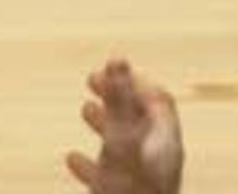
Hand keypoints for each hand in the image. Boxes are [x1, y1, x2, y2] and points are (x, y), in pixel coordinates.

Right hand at [67, 60, 183, 193]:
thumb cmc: (129, 193)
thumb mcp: (120, 144)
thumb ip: (119, 103)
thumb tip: (117, 58)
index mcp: (165, 144)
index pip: (158, 101)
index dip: (134, 82)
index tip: (107, 69)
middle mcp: (159, 161)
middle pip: (143, 120)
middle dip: (117, 97)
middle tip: (90, 81)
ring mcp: (144, 183)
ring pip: (127, 145)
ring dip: (105, 124)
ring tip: (84, 110)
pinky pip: (112, 174)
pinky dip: (93, 158)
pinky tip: (73, 159)